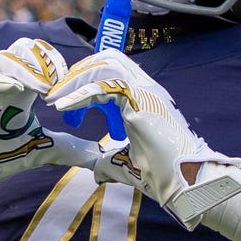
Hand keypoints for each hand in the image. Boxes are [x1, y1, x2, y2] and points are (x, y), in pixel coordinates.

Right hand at [0, 38, 101, 209]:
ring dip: (24, 69)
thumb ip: (63, 148)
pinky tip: (14, 89)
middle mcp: (2, 83)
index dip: (56, 65)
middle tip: (59, 81)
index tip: (72, 82)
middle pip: (22, 51)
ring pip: (2, 60)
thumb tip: (95, 154)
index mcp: (21, 90)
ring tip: (43, 87)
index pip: (40, 61)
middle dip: (43, 61)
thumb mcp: (35, 151)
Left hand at [47, 50, 240, 228]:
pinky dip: (80, 95)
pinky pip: (105, 86)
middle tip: (56, 95)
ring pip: (105, 64)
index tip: (65, 106)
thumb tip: (97, 172)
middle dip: (78, 73)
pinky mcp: (140, 100)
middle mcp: (146, 88)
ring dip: (77, 79)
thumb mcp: (126, 163)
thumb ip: (110, 162)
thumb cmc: (162, 174)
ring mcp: (146, 90)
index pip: (112, 70)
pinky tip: (64, 107)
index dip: (85, 81)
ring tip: (56, 99)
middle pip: (107, 59)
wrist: (184, 181)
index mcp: (144, 98)